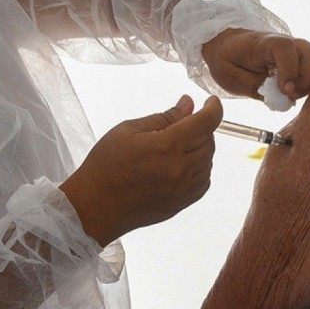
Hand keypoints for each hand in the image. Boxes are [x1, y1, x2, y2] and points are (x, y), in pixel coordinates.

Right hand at [62, 95, 222, 245]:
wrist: (96, 207)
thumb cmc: (106, 165)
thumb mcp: (128, 130)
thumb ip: (164, 117)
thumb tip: (189, 105)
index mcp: (168, 147)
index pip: (206, 123)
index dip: (213, 108)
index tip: (210, 102)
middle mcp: (182, 169)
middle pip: (209, 141)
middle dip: (202, 127)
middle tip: (183, 123)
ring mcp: (184, 189)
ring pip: (208, 160)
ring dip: (200, 147)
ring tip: (177, 144)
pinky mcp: (183, 203)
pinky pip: (204, 180)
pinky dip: (199, 167)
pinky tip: (181, 163)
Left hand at [202, 28, 309, 101]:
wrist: (225, 45)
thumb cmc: (226, 60)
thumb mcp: (231, 77)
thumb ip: (256, 87)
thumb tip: (281, 99)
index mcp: (263, 43)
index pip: (285, 49)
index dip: (289, 70)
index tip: (285, 91)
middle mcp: (284, 42)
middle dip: (306, 80)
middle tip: (289, 96)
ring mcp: (293, 49)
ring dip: (308, 83)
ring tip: (289, 95)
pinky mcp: (296, 58)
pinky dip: (306, 83)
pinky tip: (290, 93)